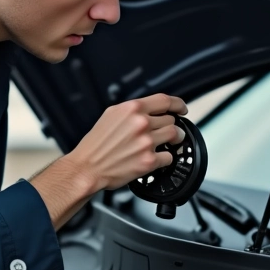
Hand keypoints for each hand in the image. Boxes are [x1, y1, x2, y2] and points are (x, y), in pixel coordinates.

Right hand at [70, 93, 187, 191]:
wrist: (87, 168)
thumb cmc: (95, 145)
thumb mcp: (111, 115)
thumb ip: (132, 110)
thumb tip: (150, 109)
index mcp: (132, 109)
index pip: (166, 100)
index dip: (178, 104)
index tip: (181, 109)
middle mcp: (141, 123)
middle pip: (171, 120)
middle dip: (168, 126)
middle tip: (160, 133)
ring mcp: (147, 142)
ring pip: (175, 136)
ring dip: (172, 141)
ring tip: (162, 144)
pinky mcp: (149, 161)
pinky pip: (169, 157)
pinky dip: (164, 158)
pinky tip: (154, 158)